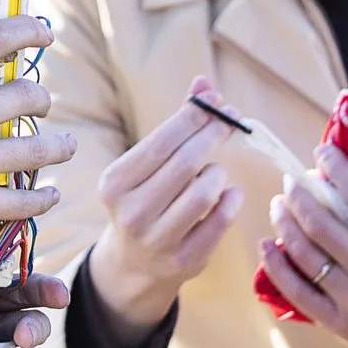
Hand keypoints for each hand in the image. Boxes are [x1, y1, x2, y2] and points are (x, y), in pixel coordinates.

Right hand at [0, 0, 74, 271]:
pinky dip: (43, 197)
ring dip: (58, 145)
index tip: (43, 33)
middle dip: (42, 96)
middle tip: (41, 101)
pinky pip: (23, 201)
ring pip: (36, 149)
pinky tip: (48, 192)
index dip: (26, 30)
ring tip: (63, 144)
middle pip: (25, 95)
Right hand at [86, 77, 245, 341]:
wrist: (134, 263)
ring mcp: (157, 241)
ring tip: (215, 170)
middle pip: (185, 164)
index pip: (161, 142)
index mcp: (115, 184)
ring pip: (204, 192)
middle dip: (213, 135)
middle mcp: (131, 213)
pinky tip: (228, 193)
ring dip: (218, 173)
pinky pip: (221, 221)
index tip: (218, 101)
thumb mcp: (148, 164)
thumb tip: (204, 83)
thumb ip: (177, 124)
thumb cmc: (146, 197)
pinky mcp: (184, 262)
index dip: (194, 117)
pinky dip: (231, 200)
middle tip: (232, 120)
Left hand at [258, 145, 347, 347]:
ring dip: (285, 224)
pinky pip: (298, 292)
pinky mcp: (340, 324)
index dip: (337, 170)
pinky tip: (266, 246)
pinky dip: (277, 267)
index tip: (322, 154)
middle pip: (323, 225)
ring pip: (306, 255)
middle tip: (292, 181)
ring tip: (278, 206)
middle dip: (300, 196)